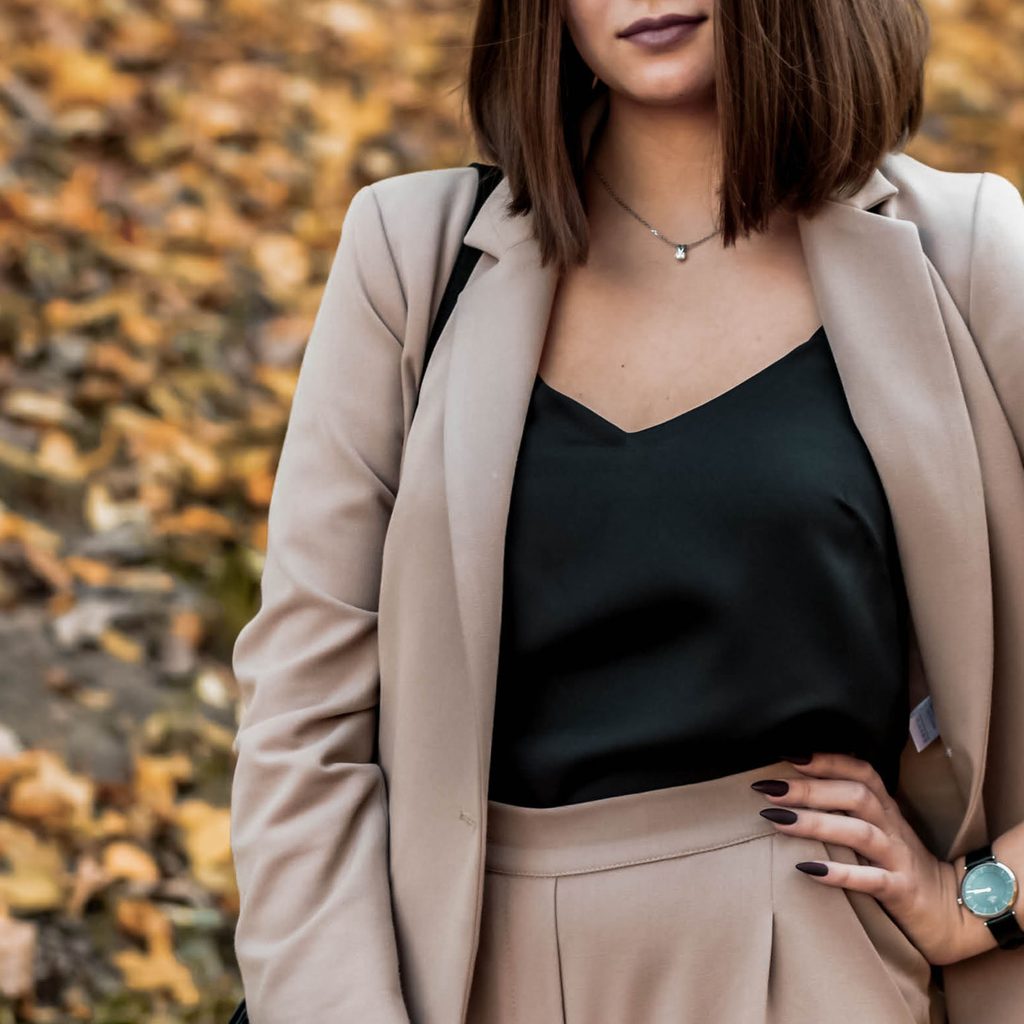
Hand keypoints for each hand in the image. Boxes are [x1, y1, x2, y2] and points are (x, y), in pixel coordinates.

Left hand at [751, 751, 988, 965]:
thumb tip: (792, 787)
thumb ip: (847, 807)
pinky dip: (840, 873)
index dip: (828, 761)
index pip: (861, 772)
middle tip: (769, 789)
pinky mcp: (901, 890)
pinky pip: (872, 879)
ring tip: (778, 821)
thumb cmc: (897, 862)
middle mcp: (892, 826)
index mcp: (885, 807)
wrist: (950, 909)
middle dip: (810, 790)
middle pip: (856, 796)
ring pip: (860, 833)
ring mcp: (898, 857)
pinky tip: (808, 869)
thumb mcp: (877, 828)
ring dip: (817, 824)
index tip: (788, 755)